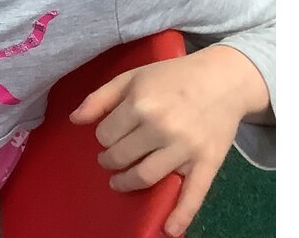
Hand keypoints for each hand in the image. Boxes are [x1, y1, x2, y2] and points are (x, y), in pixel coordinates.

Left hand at [70, 45, 269, 236]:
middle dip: (110, 159)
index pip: (105, 134)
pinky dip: (180, 215)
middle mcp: (161, 127)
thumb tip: (75, 120)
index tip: (111, 134)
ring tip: (120, 181)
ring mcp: (185, 148)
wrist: (223, 79)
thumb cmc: (172, 76)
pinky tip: (168, 230)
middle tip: (111, 158)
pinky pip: (193, 194)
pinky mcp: (207, 163)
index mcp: (140, 104)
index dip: (104, 136)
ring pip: (145, 177)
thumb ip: (101, 97)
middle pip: (120, 156)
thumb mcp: (133, 77)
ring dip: (126, 183)